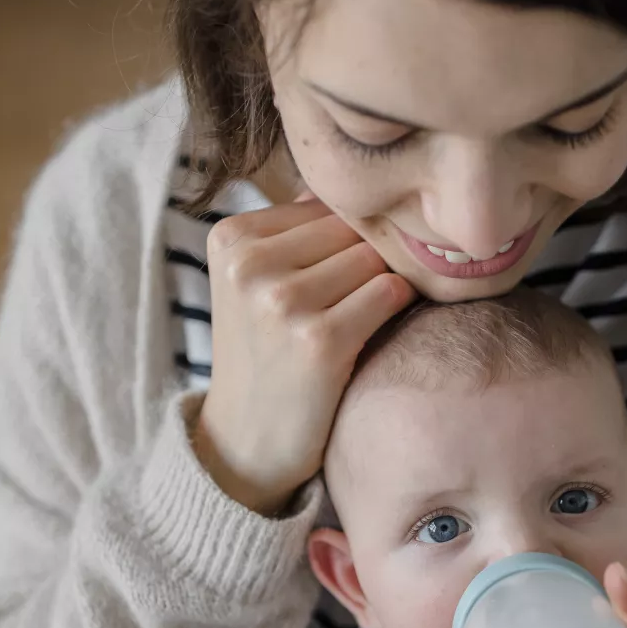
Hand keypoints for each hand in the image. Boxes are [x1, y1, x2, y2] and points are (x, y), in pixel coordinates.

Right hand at [194, 198, 415, 512]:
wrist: (247, 443)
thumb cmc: (266, 355)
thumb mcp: (255, 282)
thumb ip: (296, 229)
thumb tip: (359, 184)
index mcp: (230, 238)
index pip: (323, 205)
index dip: (344, 242)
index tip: (331, 284)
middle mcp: (249, 265)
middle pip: (351, 228)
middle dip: (366, 262)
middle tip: (352, 305)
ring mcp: (281, 302)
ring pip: (374, 258)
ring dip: (382, 287)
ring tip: (357, 322)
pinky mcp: (319, 341)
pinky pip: (390, 292)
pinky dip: (396, 309)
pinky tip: (373, 335)